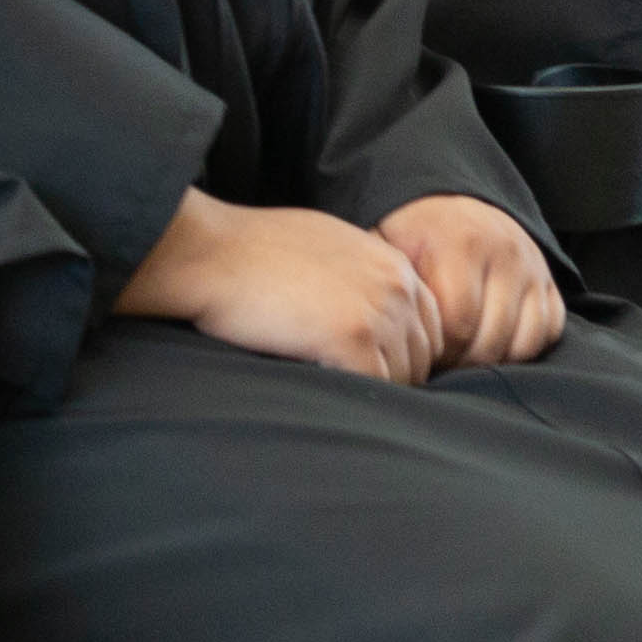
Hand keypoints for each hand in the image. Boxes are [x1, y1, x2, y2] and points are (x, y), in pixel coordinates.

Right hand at [119, 192, 437, 383]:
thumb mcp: (326, 246)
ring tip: (335, 389)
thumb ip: (362, 275)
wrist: (212, 252)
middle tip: (348, 385)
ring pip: (402, 378)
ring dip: (371, 388)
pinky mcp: (353, 341)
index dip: (403, 351)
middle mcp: (395, 285)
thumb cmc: (252, 250)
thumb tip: (369, 314)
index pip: (429, 325)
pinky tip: (322, 387)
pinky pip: (375, 387)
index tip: (370, 364)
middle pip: (421, 356)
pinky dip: (354, 396)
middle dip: (391, 374)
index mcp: (392, 263)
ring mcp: (378, 313)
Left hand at [378, 196, 560, 368]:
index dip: (441, 351)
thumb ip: (395, 286)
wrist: (451, 206)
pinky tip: (496, 344)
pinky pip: (550, 331)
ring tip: (469, 356)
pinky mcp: (550, 282)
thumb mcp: (391, 246)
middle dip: (465, 362)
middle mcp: (506, 254)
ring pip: (525, 341)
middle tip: (446, 362)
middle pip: (493, 339)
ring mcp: (534, 269)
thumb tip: (393, 334)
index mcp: (463, 244)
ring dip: (496, 360)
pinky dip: (525, 347)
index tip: (426, 352)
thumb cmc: (414, 236)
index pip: (459, 323)